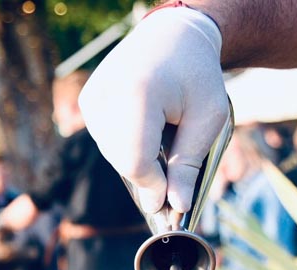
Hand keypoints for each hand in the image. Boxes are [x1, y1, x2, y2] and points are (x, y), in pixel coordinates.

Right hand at [79, 6, 228, 214]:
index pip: (136, 162)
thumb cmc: (196, 74)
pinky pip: (107, 142)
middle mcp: (106, 96)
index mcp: (138, 95)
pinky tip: (146, 126)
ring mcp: (92, 99)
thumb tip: (177, 207)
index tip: (170, 205)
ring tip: (163, 135)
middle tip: (174, 173)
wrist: (172, 34)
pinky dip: (128, 145)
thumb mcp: (208, 118)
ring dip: (139, 160)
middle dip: (149, 177)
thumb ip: (189, 164)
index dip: (154, 188)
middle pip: (123, 162)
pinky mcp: (88, 102)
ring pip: (114, 156)